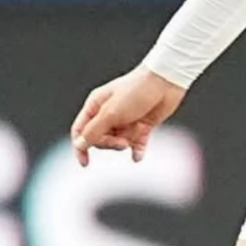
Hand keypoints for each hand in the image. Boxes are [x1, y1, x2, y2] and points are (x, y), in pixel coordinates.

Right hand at [69, 66, 185, 166]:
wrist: (166, 82)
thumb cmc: (136, 91)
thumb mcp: (111, 113)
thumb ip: (93, 131)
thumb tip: (79, 145)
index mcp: (96, 105)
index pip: (80, 130)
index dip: (80, 147)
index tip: (85, 163)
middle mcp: (109, 113)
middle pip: (99, 138)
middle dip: (109, 144)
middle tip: (122, 142)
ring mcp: (125, 119)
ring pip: (117, 142)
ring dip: (124, 144)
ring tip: (133, 139)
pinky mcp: (141, 125)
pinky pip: (136, 143)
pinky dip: (136, 150)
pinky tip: (138, 157)